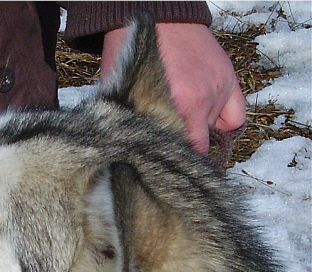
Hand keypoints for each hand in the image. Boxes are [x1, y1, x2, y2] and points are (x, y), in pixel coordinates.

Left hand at [101, 23, 245, 153]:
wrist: (161, 17)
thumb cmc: (135, 53)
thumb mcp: (125, 92)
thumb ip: (136, 122)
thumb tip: (135, 149)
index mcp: (174, 108)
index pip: (182, 152)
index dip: (171, 161)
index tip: (162, 164)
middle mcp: (200, 102)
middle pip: (197, 145)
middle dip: (184, 150)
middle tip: (171, 148)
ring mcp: (217, 91)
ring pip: (213, 131)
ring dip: (199, 132)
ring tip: (182, 123)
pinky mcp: (229, 81)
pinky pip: (236, 117)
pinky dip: (225, 125)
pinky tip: (211, 125)